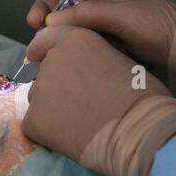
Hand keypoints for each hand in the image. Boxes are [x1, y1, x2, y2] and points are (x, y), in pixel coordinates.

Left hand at [20, 25, 170, 161]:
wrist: (138, 133)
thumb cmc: (141, 97)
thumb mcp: (118, 58)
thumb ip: (92, 57)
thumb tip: (83, 70)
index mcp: (75, 39)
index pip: (45, 38)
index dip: (43, 49)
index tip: (38, 57)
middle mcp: (52, 59)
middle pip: (44, 72)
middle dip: (56, 85)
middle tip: (80, 103)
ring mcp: (40, 89)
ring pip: (38, 99)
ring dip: (51, 108)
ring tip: (79, 122)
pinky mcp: (34, 119)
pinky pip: (35, 124)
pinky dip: (48, 132)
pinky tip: (71, 137)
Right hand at [26, 0, 175, 83]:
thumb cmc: (163, 28)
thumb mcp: (124, 14)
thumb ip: (87, 14)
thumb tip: (49, 23)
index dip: (46, 7)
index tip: (33, 23)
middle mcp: (104, 20)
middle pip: (66, 24)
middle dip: (47, 35)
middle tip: (37, 52)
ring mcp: (110, 45)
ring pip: (75, 48)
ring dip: (60, 55)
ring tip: (46, 70)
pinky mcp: (116, 68)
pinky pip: (88, 67)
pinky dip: (75, 71)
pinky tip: (66, 83)